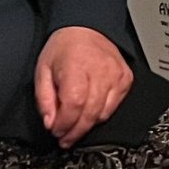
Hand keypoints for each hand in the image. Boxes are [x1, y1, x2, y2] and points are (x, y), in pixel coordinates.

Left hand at [36, 25, 135, 148]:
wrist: (86, 29)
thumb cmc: (63, 49)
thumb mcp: (43, 70)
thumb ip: (44, 99)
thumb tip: (50, 123)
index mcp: (77, 67)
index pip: (74, 104)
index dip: (64, 123)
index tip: (56, 131)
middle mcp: (100, 71)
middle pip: (90, 113)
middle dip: (75, 131)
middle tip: (65, 139)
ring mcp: (116, 76)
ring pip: (103, 113)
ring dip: (88, 125)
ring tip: (75, 128)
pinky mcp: (126, 79)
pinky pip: (114, 106)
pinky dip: (101, 114)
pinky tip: (90, 112)